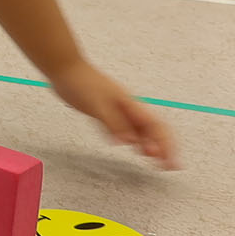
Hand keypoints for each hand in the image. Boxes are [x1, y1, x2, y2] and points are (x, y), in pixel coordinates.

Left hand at [50, 61, 178, 168]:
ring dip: (150, 146)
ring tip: (156, 162)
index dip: (166, 145)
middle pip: (153, 130)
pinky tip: (131, 147)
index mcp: (131, 106)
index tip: (171, 162)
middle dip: (164, 149)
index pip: (156, 128)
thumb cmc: (81, 83)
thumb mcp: (97, 104)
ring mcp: (117, 110)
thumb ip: (113, 123)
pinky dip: (131, 140)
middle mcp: (128, 109)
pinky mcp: (104, 112)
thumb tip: (131, 142)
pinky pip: (123, 129)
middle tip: (169, 167)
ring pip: (140, 131)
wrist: (63, 68)